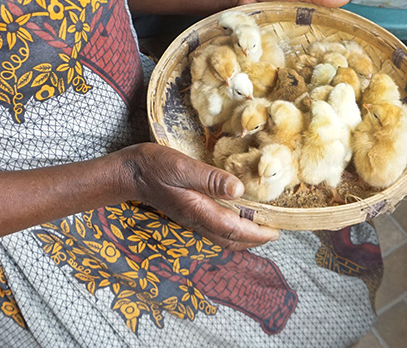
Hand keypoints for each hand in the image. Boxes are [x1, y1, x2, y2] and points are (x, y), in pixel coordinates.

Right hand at [121, 143, 279, 250]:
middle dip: (253, 240)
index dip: (257, 233)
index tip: (276, 233)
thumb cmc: (155, 166)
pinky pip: (213, 229)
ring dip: (242, 237)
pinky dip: (230, 229)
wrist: (129, 173)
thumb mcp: (183, 167)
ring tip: (260, 227)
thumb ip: (210, 180)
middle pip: (230, 240)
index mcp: (197, 211)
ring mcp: (190, 219)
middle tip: (274, 232)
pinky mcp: (187, 214)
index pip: (233, 229)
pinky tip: (235, 217)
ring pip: (221, 237)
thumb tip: (239, 191)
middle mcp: (195, 220)